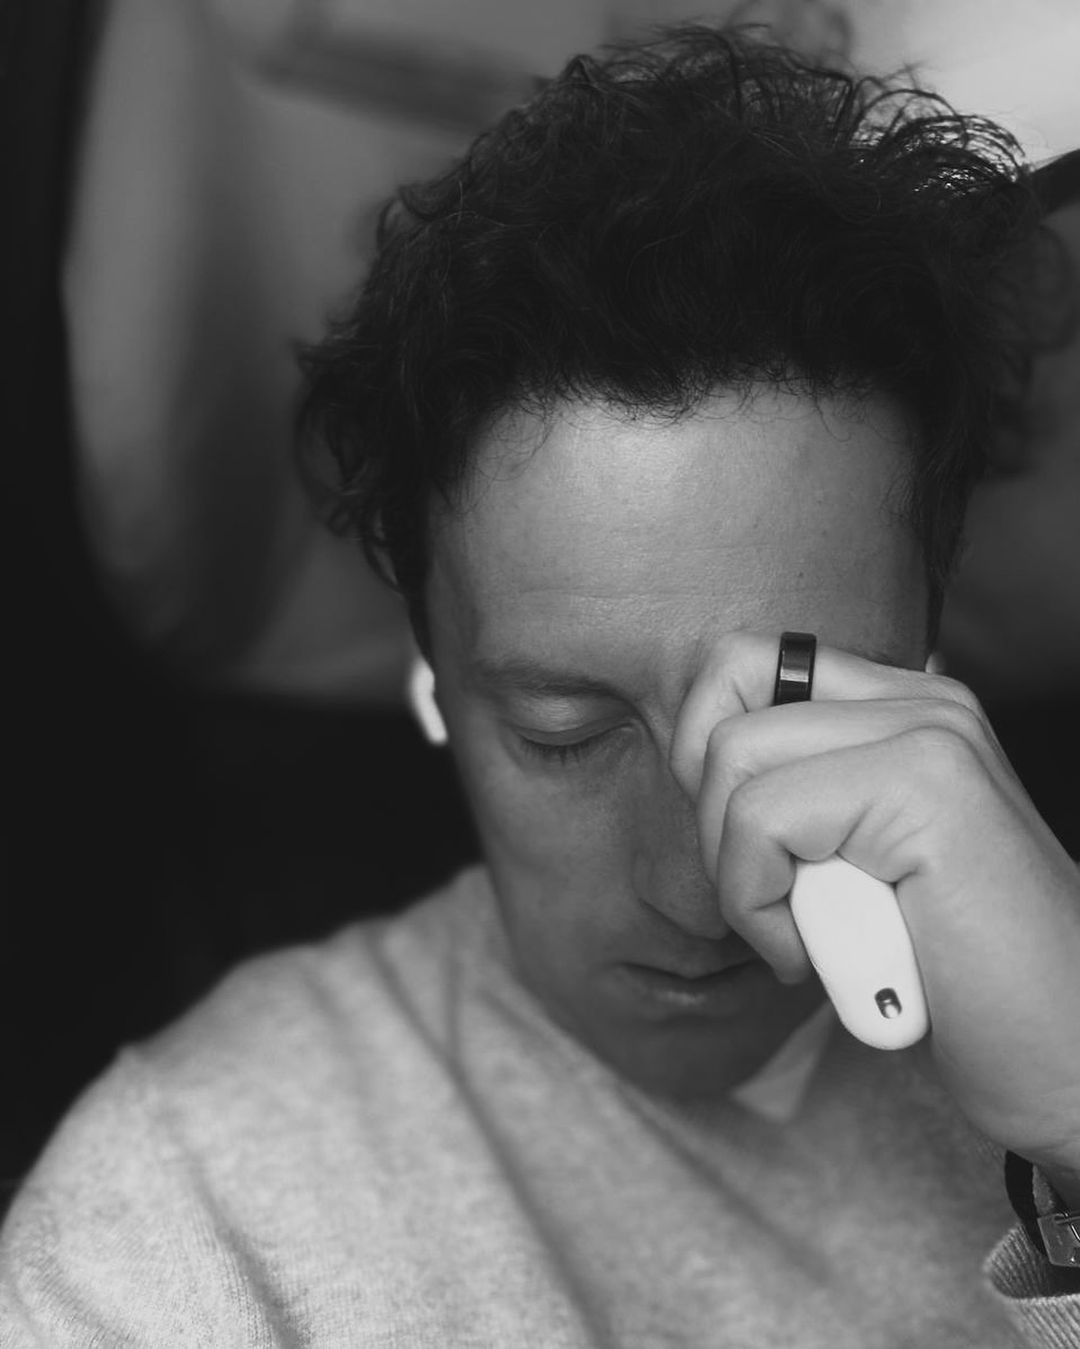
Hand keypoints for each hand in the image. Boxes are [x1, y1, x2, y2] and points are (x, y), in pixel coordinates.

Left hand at [669, 630, 1079, 1194]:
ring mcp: (930, 734)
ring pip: (732, 756)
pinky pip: (762, 819)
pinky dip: (759, 907)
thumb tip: (694, 755)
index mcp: (902, 706)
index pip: (742, 663)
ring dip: (738, 873)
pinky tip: (817, 956)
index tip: (740, 847)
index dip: (702, 754)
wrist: (1063, 1059)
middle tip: (768, 898)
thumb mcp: (848, 860)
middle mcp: (923, 701)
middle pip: (725, 689)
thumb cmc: (947, 976)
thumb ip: (794, 791)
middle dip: (711, 813)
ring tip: (804, 933)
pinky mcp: (928, 785)